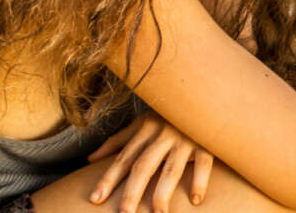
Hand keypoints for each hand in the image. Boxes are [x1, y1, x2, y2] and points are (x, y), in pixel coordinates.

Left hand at [87, 111, 214, 212]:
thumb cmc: (168, 115)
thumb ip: (118, 141)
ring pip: (171, 169)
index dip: (108, 178)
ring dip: (163, 192)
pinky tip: (195, 200)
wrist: (202, 96)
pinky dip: (199, 180)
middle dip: (132, 191)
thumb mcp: (141, 123)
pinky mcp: (206, 142)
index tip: (95, 199)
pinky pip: (203, 163)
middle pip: (143, 166)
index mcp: (145, 131)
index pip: (123, 159)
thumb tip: (90, 159)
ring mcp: (184, 139)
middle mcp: (162, 135)